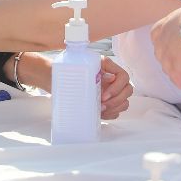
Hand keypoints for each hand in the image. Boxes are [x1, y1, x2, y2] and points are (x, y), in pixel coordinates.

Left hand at [15, 54, 131, 119]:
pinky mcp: (104, 102)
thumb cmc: (64, 70)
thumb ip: (94, 70)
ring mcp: (109, 91)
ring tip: (101, 110)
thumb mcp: (77, 67)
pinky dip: (111, 114)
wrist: (52, 79)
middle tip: (102, 105)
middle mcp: (111, 79)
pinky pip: (116, 110)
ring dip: (115, 108)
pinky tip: (100, 114)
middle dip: (117, 100)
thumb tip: (110, 77)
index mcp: (107, 67)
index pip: (123, 76)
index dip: (117, 87)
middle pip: (127, 90)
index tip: (103, 95)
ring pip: (124, 101)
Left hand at [150, 3, 180, 89]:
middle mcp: (160, 42)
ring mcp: (166, 56)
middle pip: (161, 55)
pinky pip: (177, 80)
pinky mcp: (176, 67)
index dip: (164, 45)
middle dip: (171, 60)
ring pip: (168, 69)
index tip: (172, 48)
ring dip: (177, 74)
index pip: (156, 38)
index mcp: (162, 27)